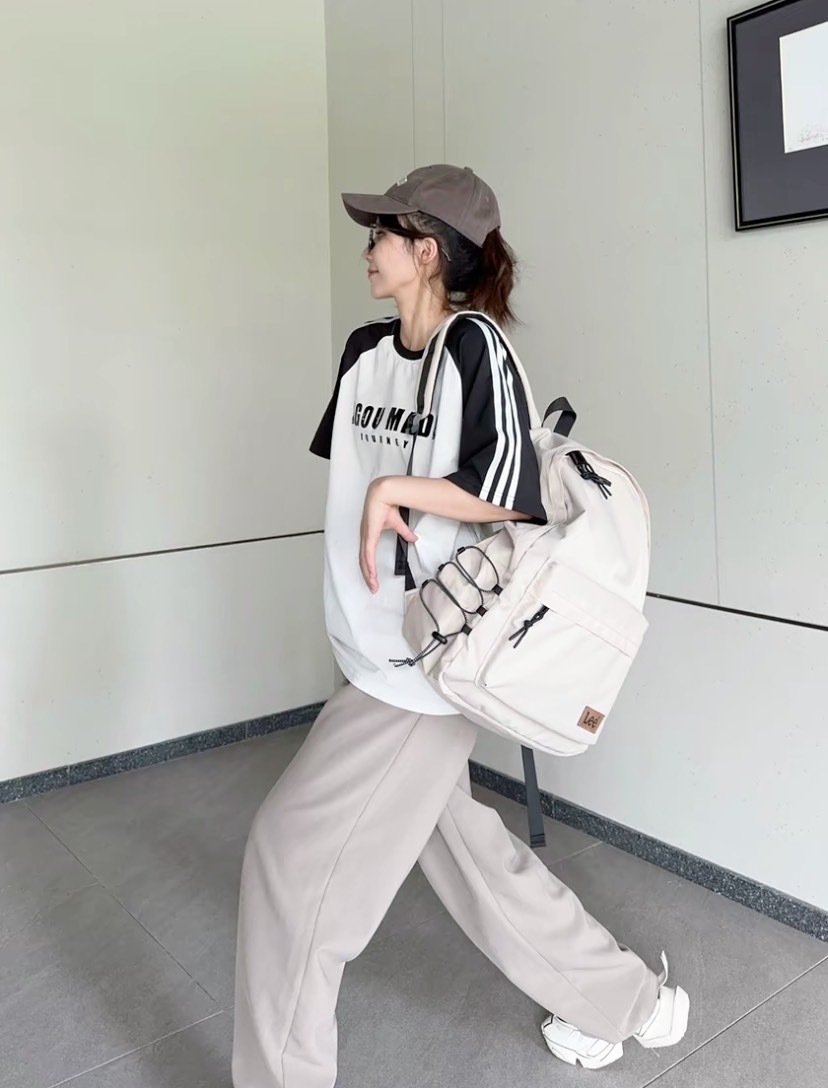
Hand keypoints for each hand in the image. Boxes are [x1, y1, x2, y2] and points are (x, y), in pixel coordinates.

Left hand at [359, 478, 416, 593]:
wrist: (384, 494)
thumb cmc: (387, 506)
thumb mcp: (397, 523)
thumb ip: (404, 532)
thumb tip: (413, 539)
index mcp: (369, 535)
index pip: (367, 556)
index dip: (369, 568)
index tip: (374, 579)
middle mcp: (365, 538)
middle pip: (363, 562)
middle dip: (368, 576)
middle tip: (373, 588)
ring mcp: (366, 537)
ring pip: (364, 561)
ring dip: (368, 574)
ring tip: (373, 585)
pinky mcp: (369, 535)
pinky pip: (367, 554)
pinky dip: (369, 566)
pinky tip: (371, 574)